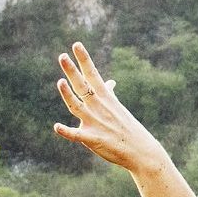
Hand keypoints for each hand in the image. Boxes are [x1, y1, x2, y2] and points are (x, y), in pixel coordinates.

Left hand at [52, 42, 169, 174]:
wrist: (141, 151)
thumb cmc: (128, 128)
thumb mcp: (118, 108)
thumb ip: (109, 94)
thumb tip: (110, 82)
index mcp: (105, 99)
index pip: (92, 74)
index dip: (83, 59)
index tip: (76, 45)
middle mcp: (99, 108)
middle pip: (82, 86)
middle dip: (72, 71)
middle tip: (62, 56)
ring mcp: (95, 123)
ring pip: (77, 106)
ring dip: (68, 95)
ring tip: (60, 82)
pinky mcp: (93, 139)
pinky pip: (77, 135)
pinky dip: (67, 132)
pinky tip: (57, 127)